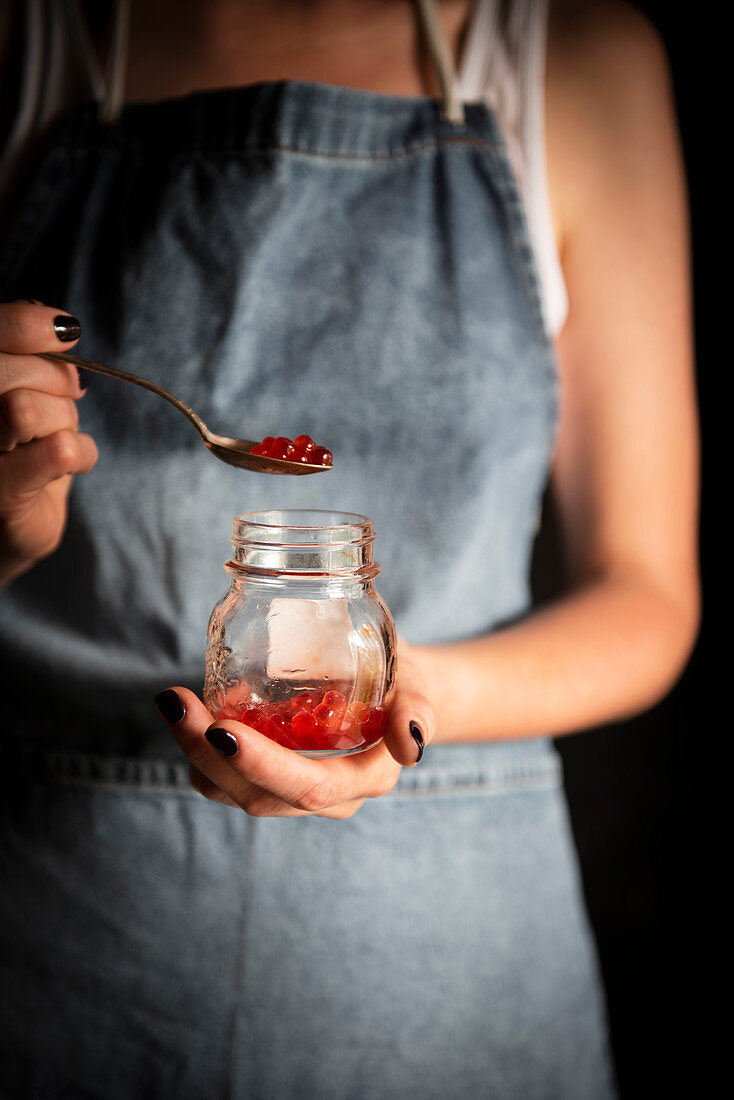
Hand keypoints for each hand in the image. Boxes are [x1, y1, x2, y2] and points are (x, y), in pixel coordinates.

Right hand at [0, 302, 97, 586]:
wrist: (7, 531)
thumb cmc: (17, 456)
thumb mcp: (26, 397)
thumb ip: (32, 360)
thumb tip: (58, 326)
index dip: (24, 325)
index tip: (66, 330)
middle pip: (8, 372)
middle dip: (55, 383)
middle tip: (63, 403)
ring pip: (27, 408)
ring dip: (64, 422)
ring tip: (55, 440)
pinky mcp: (0, 499)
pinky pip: (55, 453)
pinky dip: (79, 453)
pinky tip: (69, 460)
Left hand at [155, 640, 433, 818]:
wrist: (390, 688)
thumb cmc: (402, 682)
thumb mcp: (417, 686)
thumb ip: (417, 711)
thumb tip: (413, 744)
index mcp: (364, 780)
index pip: (310, 787)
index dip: (264, 766)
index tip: (223, 731)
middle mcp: (327, 799)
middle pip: (258, 796)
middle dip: (208, 753)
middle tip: (176, 704)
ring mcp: (292, 793)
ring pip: (231, 792)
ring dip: (193, 751)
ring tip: (174, 701)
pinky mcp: (267, 779)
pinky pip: (222, 781)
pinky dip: (199, 749)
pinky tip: (191, 708)